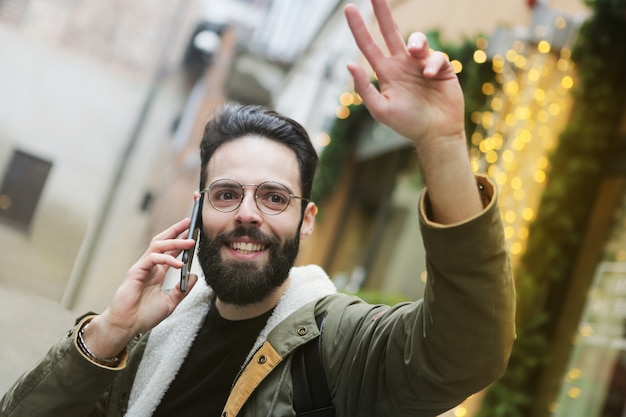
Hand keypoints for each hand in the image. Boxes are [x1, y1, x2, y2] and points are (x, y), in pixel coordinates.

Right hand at [83, 218, 197, 357]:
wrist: (126, 326)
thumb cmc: (143, 316)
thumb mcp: (170, 302)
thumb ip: (182, 289)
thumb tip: (194, 276)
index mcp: (157, 273)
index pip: (170, 251)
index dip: (181, 241)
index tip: (193, 233)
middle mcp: (150, 267)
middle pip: (163, 242)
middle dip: (176, 231)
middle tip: (189, 222)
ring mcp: (142, 268)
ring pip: (158, 246)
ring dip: (175, 241)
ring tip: (190, 241)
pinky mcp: (135, 272)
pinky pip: (152, 259)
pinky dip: (167, 259)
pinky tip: (178, 264)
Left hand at [344, 0, 464, 150]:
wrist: (435, 134)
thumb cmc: (407, 124)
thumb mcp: (381, 110)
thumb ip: (365, 89)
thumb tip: (350, 64)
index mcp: (385, 73)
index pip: (368, 46)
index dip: (359, 28)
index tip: (349, 9)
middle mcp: (402, 64)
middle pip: (391, 31)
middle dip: (383, 11)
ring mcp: (421, 64)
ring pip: (417, 40)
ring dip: (417, 43)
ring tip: (416, 54)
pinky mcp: (441, 68)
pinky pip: (436, 56)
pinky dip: (432, 63)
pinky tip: (429, 76)